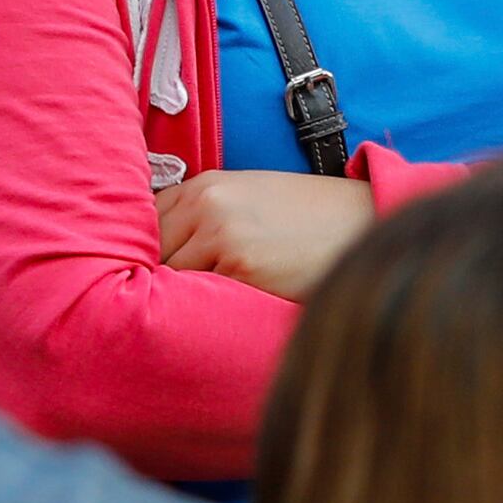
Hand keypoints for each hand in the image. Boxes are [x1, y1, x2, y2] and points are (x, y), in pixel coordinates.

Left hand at [157, 166, 377, 296]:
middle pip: (148, 252)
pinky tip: (214, 317)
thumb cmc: (306, 219)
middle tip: (159, 307)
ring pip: (166, 279)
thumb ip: (202, 218)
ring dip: (173, 299)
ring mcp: (221, 233)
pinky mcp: (240, 266)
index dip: (143, 254)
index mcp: (205, 185)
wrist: (359, 224)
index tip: (144, 279)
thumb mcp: (248, 201)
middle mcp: (207, 203)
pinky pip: (197, 297)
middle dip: (152, 280)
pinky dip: (200, 311)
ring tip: (191, 314)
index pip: (143, 223)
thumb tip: (156, 259)